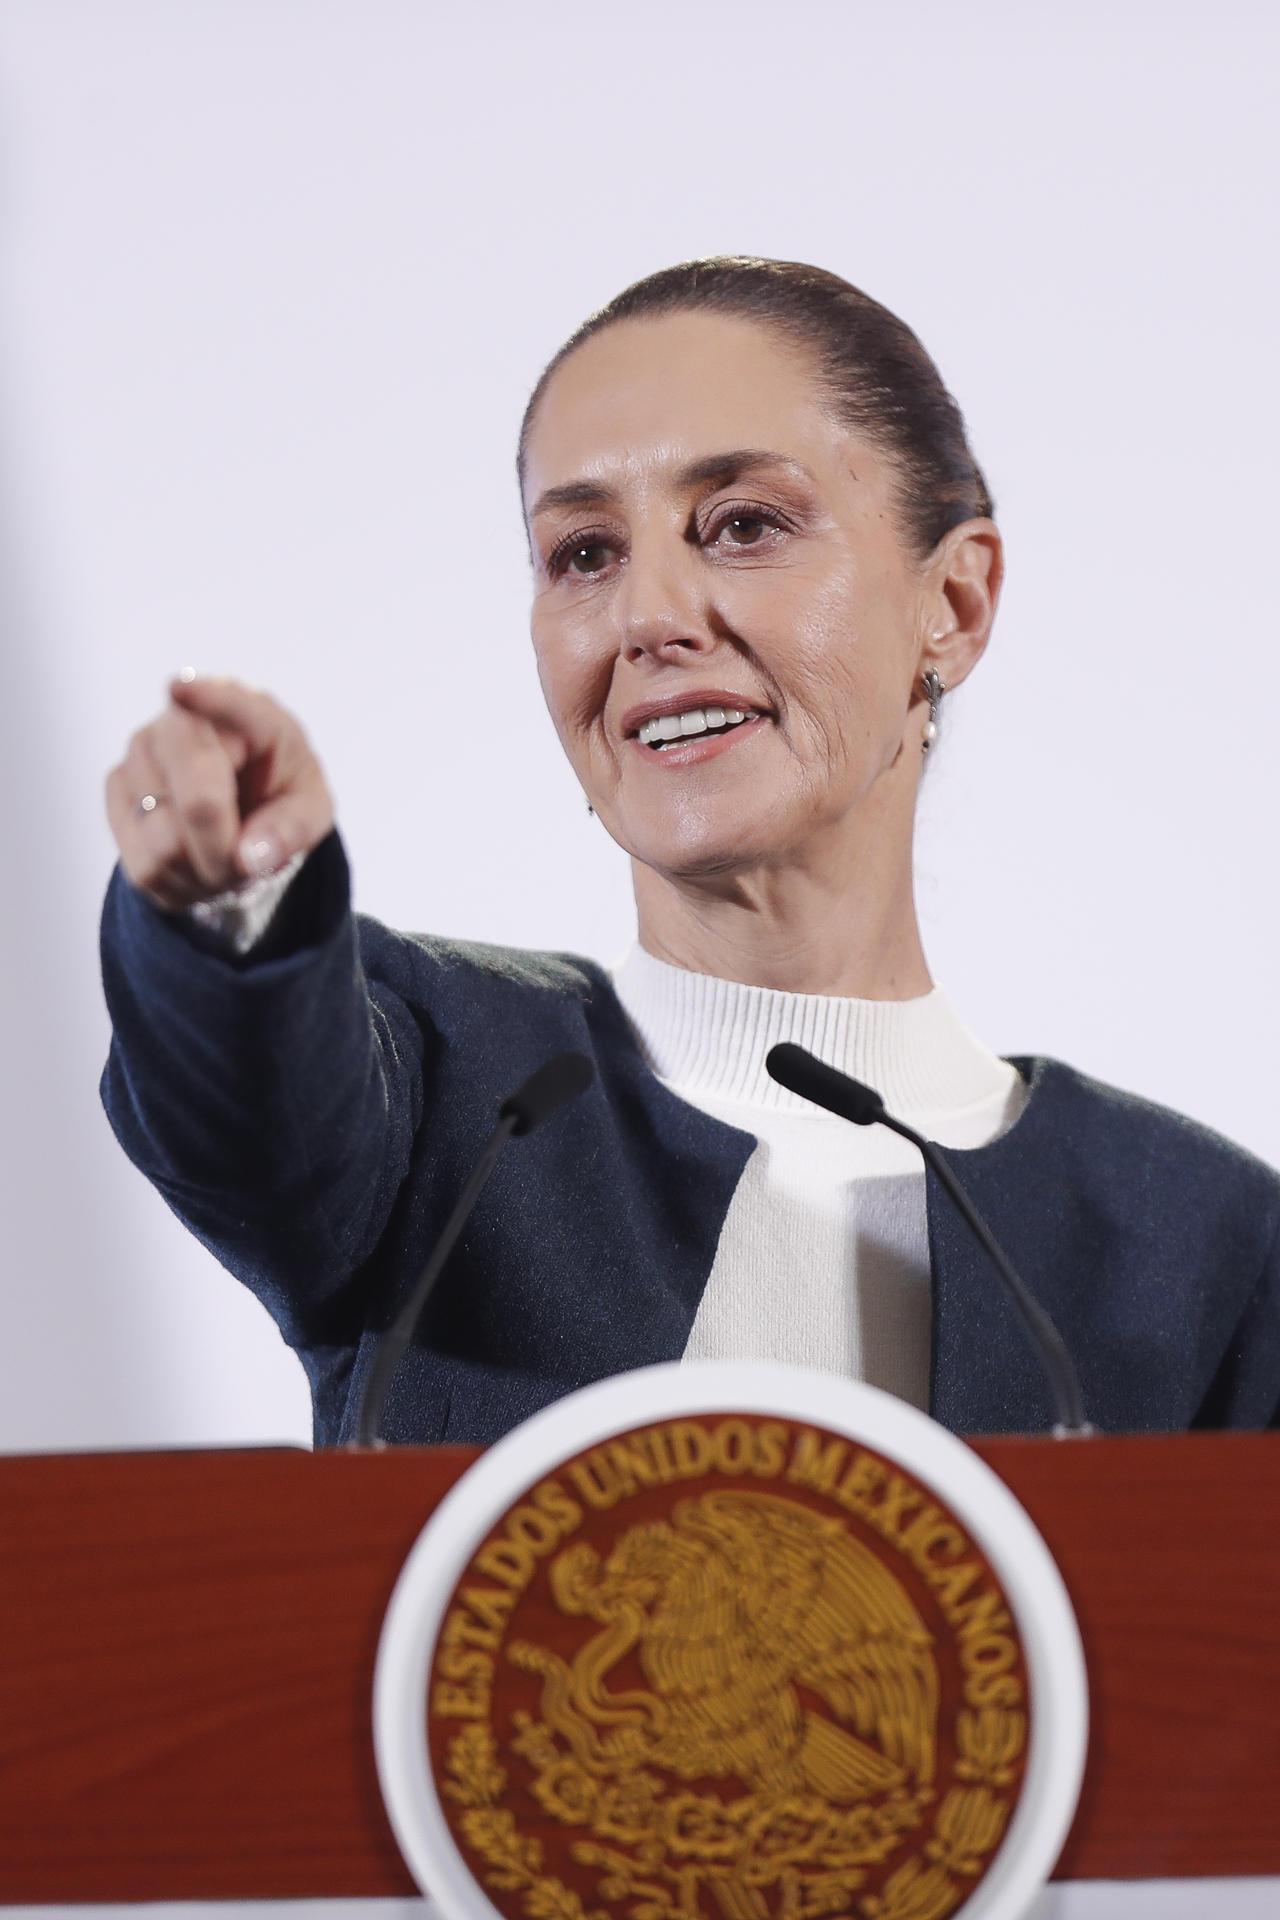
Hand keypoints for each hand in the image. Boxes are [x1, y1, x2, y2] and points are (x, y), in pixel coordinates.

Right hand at [105, 676, 334, 910]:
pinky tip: (193, 863)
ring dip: (204, 873)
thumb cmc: (278, 793)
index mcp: (246, 713)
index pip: (228, 704)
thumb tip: (252, 856)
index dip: (206, 700)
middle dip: (228, 852)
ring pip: (166, 845)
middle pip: (198, 801)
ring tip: (221, 860)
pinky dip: (178, 883)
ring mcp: (140, 754)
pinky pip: (143, 865)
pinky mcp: (117, 790)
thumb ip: (294, 829)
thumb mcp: (310, 809)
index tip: (181, 689)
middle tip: (246, 867)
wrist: (239, 802)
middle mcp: (181, 723)